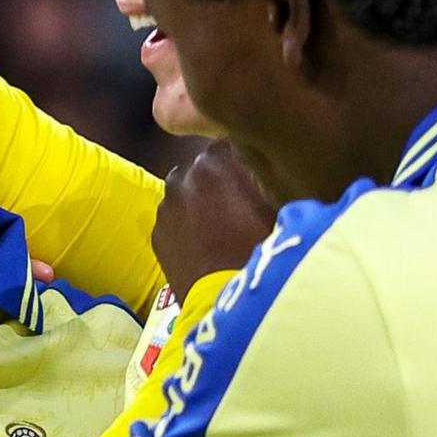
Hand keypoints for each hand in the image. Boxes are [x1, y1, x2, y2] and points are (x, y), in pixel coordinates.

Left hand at [151, 140, 280, 293]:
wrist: (227, 297)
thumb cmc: (265, 247)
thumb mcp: (280, 203)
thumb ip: (270, 173)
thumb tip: (273, 163)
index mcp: (219, 156)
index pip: (232, 139)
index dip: (248, 156)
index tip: (260, 171)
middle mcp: (186, 172)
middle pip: (207, 167)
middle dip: (223, 179)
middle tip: (244, 202)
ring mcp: (167, 203)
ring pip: (188, 193)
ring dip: (202, 202)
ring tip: (224, 226)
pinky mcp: (157, 232)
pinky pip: (175, 220)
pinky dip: (187, 226)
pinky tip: (207, 244)